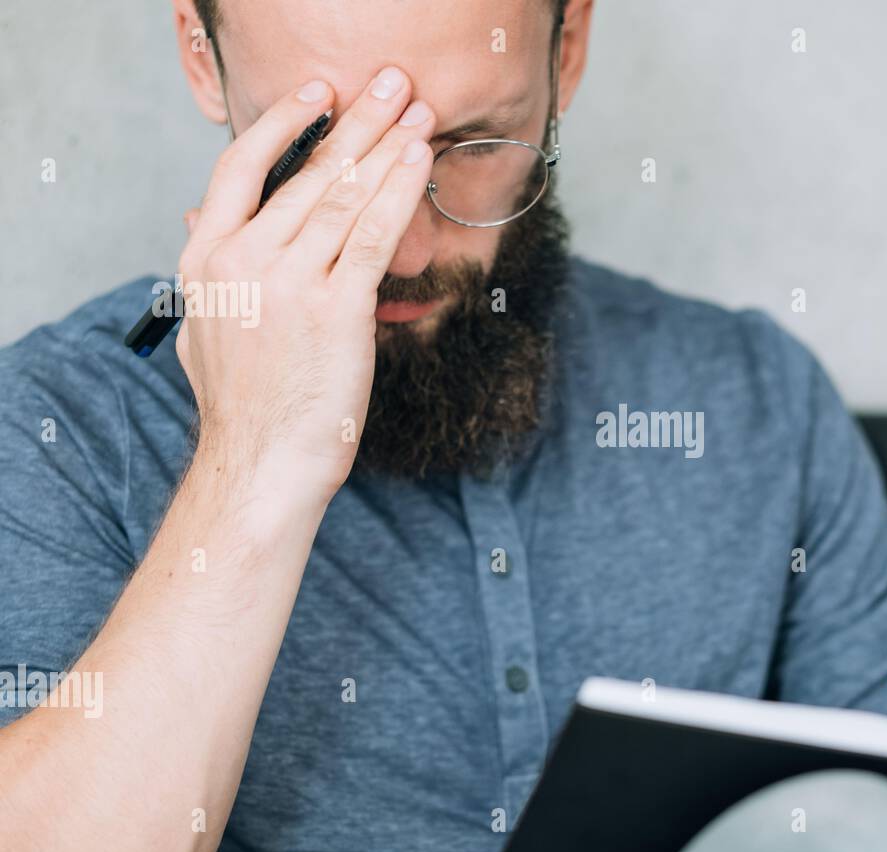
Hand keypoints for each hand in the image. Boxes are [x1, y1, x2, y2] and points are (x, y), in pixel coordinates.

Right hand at [175, 67, 435, 501]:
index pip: (238, 169)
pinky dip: (399, 191)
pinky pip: (374, 234)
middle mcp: (243, 260)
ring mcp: (290, 281)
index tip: (317, 95)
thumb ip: (209, 271)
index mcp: (205, 260)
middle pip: (306, 172)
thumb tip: (199, 219)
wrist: (262, 465)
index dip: (281, 125)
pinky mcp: (338, 308)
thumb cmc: (244, 407)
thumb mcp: (205, 330)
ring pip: (344, 195)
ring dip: (386, 145)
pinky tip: (419, 161)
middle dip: (357, 122)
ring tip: (417, 110)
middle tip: (390, 84)